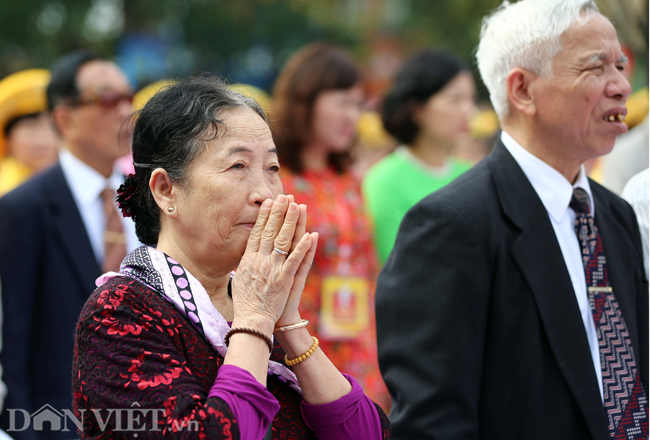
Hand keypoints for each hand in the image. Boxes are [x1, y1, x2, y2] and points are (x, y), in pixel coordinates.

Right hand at [231, 195, 311, 329]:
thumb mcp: (240, 277)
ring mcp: (273, 269)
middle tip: (285, 196)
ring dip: (291, 222)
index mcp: (249, 259)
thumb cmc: (246, 301)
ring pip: (283, 240)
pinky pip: (295, 260)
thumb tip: (249, 248)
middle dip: (279, 212)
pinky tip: (310, 234)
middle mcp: (260, 261)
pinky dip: (303, 247)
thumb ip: (246, 261)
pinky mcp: (284, 279)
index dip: (265, 216)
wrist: (252, 320)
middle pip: (270, 231)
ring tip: (297, 206)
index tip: (270, 202)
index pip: (257, 232)